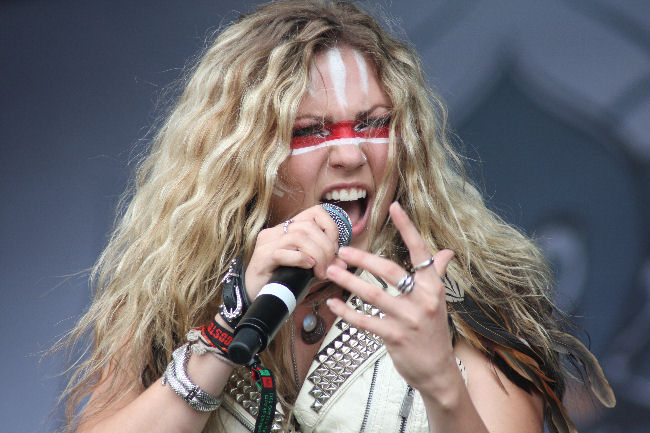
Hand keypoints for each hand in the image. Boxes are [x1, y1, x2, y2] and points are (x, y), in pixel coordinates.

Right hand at [244, 205, 345, 298]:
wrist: (252, 295)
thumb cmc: (279, 279)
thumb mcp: (306, 269)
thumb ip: (323, 262)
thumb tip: (344, 262)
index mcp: (286, 229)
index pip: (314, 212)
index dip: (330, 227)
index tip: (335, 248)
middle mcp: (275, 232)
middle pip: (308, 226)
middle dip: (325, 246)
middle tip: (329, 266)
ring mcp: (267, 244)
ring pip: (298, 236)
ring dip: (316, 254)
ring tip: (320, 271)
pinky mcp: (262, 259)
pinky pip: (283, 252)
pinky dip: (300, 259)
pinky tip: (308, 267)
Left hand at [325, 202, 457, 391]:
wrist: (438, 371)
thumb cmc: (434, 332)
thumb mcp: (439, 301)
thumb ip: (438, 274)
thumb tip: (447, 252)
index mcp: (433, 287)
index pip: (421, 252)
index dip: (407, 228)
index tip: (394, 207)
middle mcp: (423, 300)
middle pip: (391, 272)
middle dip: (364, 260)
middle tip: (342, 251)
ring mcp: (409, 319)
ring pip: (374, 295)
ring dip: (349, 282)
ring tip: (332, 272)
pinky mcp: (395, 337)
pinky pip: (366, 321)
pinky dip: (347, 312)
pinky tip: (334, 304)